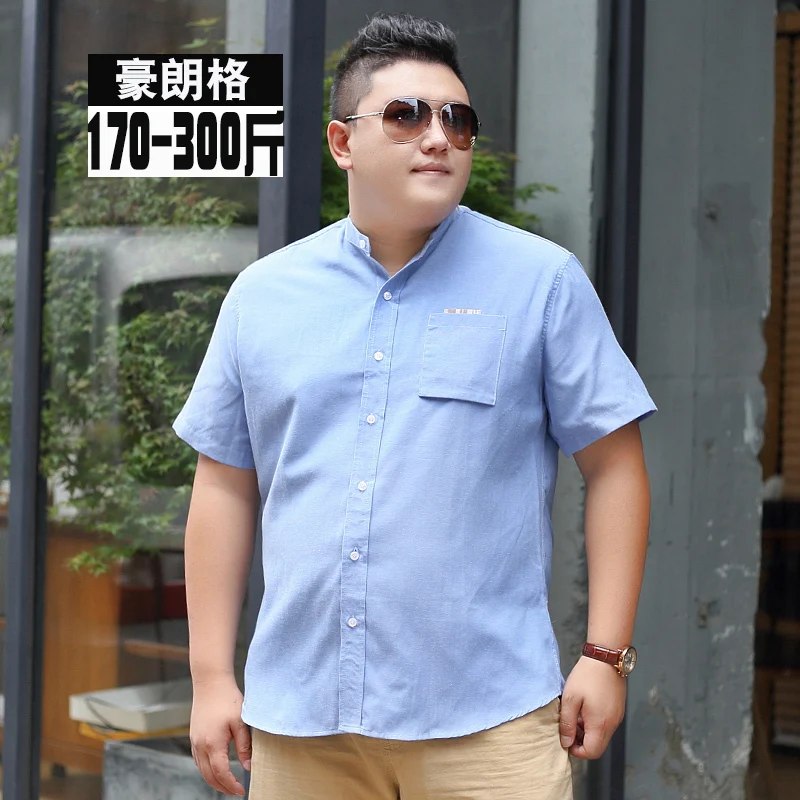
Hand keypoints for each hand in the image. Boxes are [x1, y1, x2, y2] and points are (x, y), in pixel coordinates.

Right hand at [190, 675, 251, 796]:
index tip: (241, 791)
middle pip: (208, 776)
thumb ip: (245, 745)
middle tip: (235, 791)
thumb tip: (248, 766)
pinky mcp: (193, 735)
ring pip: (201, 769)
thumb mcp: (240, 722)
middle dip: (222, 787)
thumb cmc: (227, 699)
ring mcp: (194, 741)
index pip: (221, 773)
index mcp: (213, 743)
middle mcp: (200, 745)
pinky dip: (206, 769)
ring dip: (213, 780)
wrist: (210, 682)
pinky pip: (198, 759)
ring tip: (227, 783)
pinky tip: (215, 767)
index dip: (231, 785)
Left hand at [559, 656, 626, 758]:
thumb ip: (567, 723)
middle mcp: (612, 724)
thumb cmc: (587, 676)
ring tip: (575, 714)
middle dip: (582, 742)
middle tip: (569, 726)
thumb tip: (566, 743)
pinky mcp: (617, 710)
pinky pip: (606, 725)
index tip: (566, 738)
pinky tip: (585, 708)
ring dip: (587, 732)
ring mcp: (617, 717)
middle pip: (597, 747)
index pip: (591, 753)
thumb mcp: (570, 698)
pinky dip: (595, 724)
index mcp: (600, 724)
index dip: (576, 750)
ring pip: (602, 736)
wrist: (606, 658)